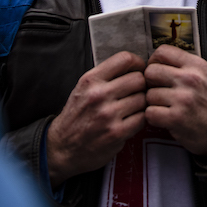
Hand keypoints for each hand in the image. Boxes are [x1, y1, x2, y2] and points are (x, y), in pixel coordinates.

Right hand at [46, 52, 146, 187]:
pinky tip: (131, 120)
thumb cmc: (77, 116)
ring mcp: (108, 114)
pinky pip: (143, 118)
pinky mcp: (116, 133)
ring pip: (143, 99)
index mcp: (90, 80)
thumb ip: (106, 76)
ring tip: (132, 108)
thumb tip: (136, 67)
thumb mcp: (84, 88)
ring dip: (142, 103)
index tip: (139, 70)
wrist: (63, 147)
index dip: (138, 63)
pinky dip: (140, 119)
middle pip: (139, 79)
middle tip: (136, 92)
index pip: (124, 59)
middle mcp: (99, 94)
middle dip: (142, 85)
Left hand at [145, 46, 206, 158]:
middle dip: (150, 83)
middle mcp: (190, 79)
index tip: (157, 71)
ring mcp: (183, 99)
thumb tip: (158, 60)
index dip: (154, 61)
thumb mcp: (206, 75)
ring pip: (149, 94)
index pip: (162, 51)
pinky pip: (150, 113)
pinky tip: (164, 118)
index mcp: (196, 65)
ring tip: (165, 107)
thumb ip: (185, 65)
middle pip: (150, 72)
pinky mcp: (176, 118)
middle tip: (158, 90)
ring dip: (153, 103)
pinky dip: (154, 117)